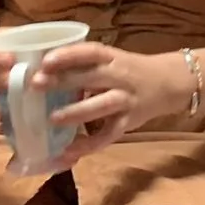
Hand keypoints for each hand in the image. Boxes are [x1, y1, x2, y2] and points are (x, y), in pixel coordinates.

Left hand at [33, 43, 188, 163]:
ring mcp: (125, 100)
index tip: (46, 60)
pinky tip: (69, 152)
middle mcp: (120, 76)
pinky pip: (108, 135)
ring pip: (101, 105)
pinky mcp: (128, 122)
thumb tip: (43, 70)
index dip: (69, 54)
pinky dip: (89, 145)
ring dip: (77, 112)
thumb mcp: (112, 60)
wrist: (168, 83)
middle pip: (92, 77)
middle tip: (36, 85)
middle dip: (64, 81)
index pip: (90, 52)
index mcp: (113, 58)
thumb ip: (86, 66)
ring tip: (52, 119)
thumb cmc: (130, 70)